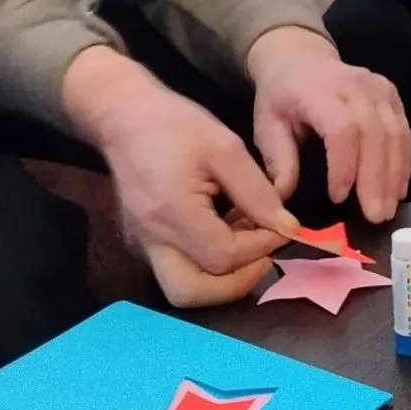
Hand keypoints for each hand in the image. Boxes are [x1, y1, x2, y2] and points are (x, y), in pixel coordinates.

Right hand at [61, 47, 300, 295]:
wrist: (123, 116)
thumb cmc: (175, 124)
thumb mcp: (226, 148)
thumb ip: (257, 191)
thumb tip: (287, 227)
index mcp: (172, 213)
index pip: (223, 257)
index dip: (261, 247)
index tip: (284, 226)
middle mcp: (151, 239)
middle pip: (191, 292)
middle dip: (236, 282)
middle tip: (265, 253)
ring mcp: (142, 244)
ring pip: (182, 287)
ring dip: (222, 276)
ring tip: (248, 238)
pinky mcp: (143, 242)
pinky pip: (177, 268)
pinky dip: (209, 261)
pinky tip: (229, 229)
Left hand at [246, 27, 410, 223]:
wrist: (300, 59)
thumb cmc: (281, 97)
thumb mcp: (267, 125)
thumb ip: (279, 160)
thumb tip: (284, 198)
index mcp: (319, 90)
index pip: (342, 128)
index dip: (345, 165)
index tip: (338, 198)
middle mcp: (355, 84)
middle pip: (375, 132)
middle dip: (376, 178)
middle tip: (375, 216)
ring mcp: (379, 87)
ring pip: (395, 133)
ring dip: (394, 175)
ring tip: (388, 209)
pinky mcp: (392, 94)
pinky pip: (404, 131)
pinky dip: (403, 162)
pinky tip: (398, 189)